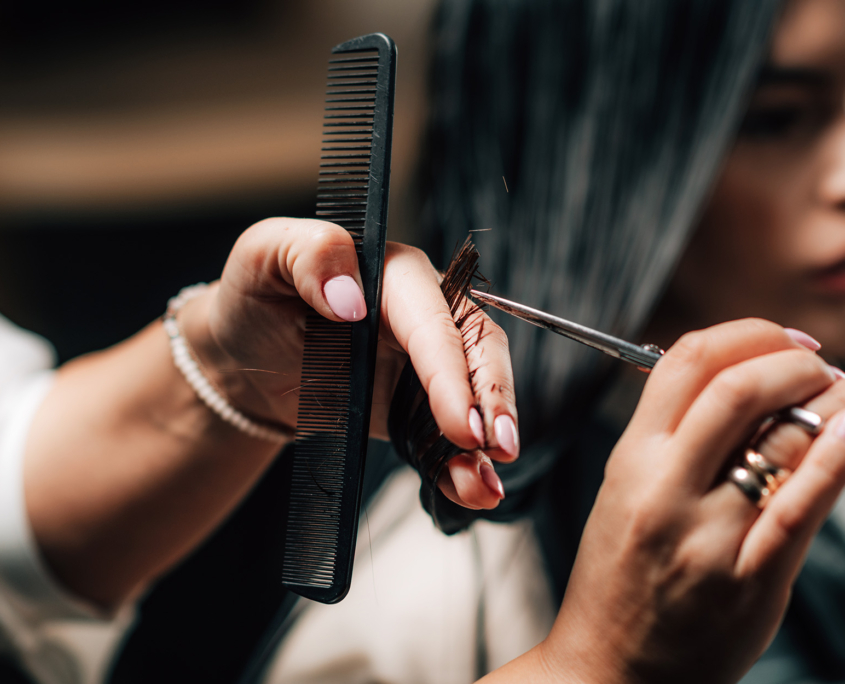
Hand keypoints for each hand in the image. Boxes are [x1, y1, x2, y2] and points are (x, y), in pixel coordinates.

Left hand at [180, 217, 517, 508]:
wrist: (242, 356)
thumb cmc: (256, 296)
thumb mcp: (262, 254)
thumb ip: (309, 253)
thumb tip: (350, 299)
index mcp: (393, 273)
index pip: (434, 319)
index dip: (451, 371)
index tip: (460, 422)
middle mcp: (419, 315)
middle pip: (477, 350)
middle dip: (494, 399)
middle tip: (498, 447)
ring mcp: (419, 364)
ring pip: (474, 395)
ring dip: (486, 441)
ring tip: (487, 486)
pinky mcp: (411, 405)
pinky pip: (444, 434)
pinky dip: (459, 465)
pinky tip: (472, 490)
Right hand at [541, 319, 844, 683]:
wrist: (612, 666)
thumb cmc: (619, 576)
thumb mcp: (625, 491)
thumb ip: (673, 437)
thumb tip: (744, 380)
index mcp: (630, 461)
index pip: (685, 363)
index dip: (743, 335)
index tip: (776, 339)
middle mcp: (665, 489)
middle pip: (737, 387)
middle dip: (791, 359)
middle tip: (816, 363)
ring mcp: (709, 535)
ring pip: (782, 438)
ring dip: (829, 401)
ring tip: (842, 395)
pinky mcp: (752, 579)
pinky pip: (806, 501)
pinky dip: (840, 454)